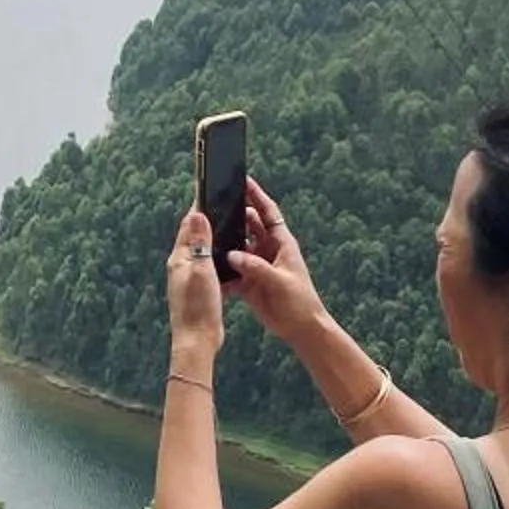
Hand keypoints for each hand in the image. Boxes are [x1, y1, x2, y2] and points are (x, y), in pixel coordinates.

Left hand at [167, 206, 226, 363]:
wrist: (197, 341)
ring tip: (225, 225)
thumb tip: (195, 213)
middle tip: (218, 203)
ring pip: (200, 250)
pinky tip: (227, 256)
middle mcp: (181, 266)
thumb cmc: (198, 307)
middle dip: (204, 219)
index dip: (198, 207)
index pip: (188, 225)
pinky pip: (207, 265)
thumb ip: (199, 242)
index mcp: (179, 259)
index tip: (207, 190)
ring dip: (210, 237)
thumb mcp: (201, 270)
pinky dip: (216, 256)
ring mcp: (189, 278)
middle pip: (193, 236)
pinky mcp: (199, 289)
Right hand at [225, 179, 328, 344]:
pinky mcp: (249, 282)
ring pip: (237, 247)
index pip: (268, 212)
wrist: (301, 328)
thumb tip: (232, 255)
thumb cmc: (299, 301)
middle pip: (248, 226)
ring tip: (207, 233)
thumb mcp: (279, 281)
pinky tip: (209, 267)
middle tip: (215, 205)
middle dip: (234, 215)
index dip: (257, 196)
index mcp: (281, 243)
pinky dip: (222, 270)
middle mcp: (268, 250)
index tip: (244, 180)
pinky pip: (232, 271)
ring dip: (226, 242)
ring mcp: (257, 265)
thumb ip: (255, 267)